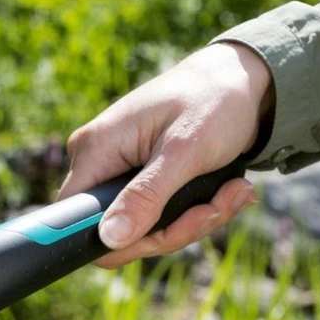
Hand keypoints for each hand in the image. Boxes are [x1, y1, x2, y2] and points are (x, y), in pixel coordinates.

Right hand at [58, 42, 274, 267]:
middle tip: (218, 208)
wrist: (242, 77)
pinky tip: (226, 191)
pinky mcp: (137, 176)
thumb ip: (147, 196)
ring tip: (235, 192)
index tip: (165, 236)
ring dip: (192, 221)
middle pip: (116, 230)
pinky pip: (155, 215)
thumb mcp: (185, 151)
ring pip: (141, 227)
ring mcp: (116, 170)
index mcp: (95, 150)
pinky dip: (193, 212)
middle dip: (172, 230)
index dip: (116, 241)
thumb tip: (109, 239)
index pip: (76, 219)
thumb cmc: (215, 100)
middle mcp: (96, 162)